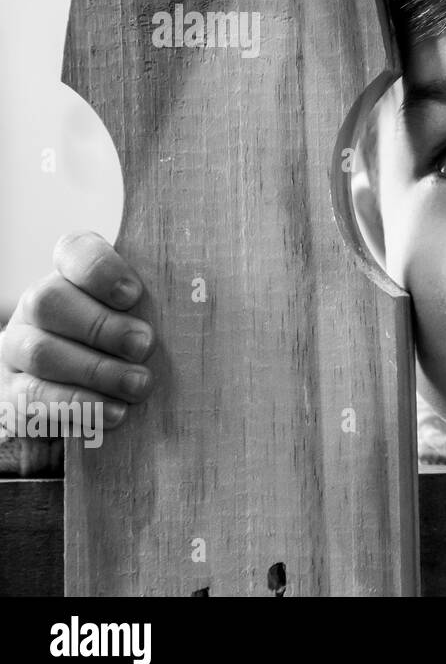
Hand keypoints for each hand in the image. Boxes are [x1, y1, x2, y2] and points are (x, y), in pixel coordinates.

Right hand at [0, 231, 154, 434]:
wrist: (91, 391)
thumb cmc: (135, 340)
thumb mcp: (150, 314)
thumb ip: (165, 302)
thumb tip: (208, 304)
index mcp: (72, 274)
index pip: (74, 251)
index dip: (99, 269)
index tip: (134, 293)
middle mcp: (39, 304)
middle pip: (49, 300)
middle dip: (101, 326)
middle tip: (145, 345)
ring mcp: (19, 347)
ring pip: (40, 351)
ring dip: (95, 370)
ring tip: (140, 385)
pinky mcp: (13, 392)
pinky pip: (32, 398)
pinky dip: (78, 406)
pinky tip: (116, 413)